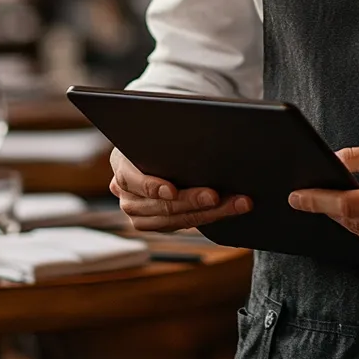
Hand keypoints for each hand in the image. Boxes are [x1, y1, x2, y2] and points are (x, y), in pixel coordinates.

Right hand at [109, 147, 251, 232]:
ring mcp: (140, 215)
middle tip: (216, 196)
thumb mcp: (154, 134)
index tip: (172, 190)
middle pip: (161, 205)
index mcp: (122, 169)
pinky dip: (208, 217)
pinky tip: (228, 209)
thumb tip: (195, 133)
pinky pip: (183, 225)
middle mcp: (126, 197)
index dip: (152, 187)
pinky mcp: (157, 224)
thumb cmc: (156, 139)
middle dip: (193, 201)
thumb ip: (165, 140)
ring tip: (236, 204)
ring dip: (210, 213)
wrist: (151, 152)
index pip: (133, 181)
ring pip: (176, 220)